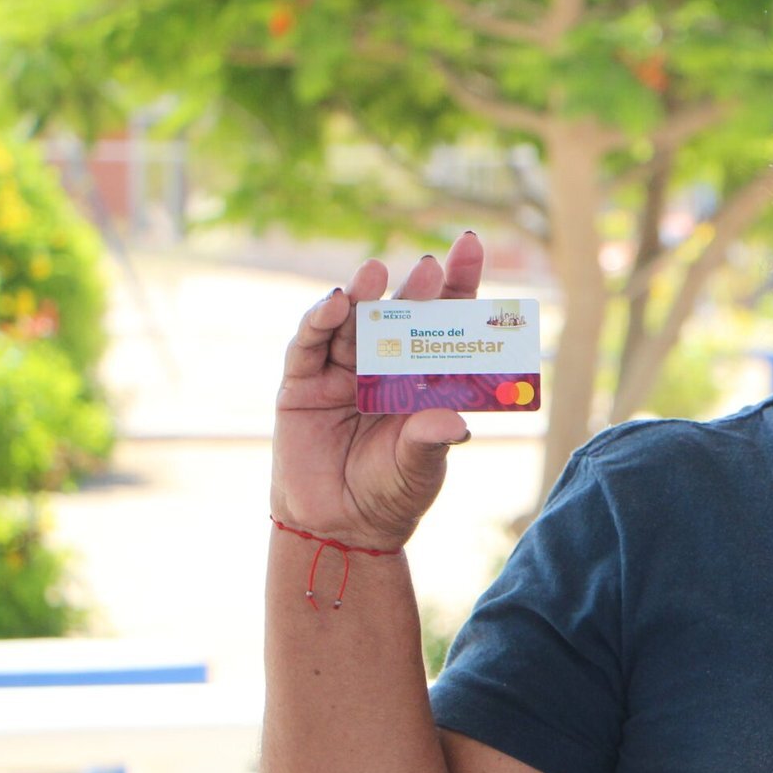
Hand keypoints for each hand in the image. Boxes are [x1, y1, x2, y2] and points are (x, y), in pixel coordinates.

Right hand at [270, 232, 484, 551]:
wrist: (340, 527)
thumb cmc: (390, 492)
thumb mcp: (419, 468)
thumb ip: (431, 440)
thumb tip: (457, 423)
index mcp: (422, 377)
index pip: (444, 321)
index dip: (457, 284)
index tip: (471, 245)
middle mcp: (384, 365)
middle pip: (402, 314)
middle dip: (416, 287)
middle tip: (430, 264)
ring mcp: (341, 370)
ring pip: (353, 323)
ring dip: (363, 295)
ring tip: (375, 271)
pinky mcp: (301, 384)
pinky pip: (309, 346)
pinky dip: (319, 322)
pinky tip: (334, 303)